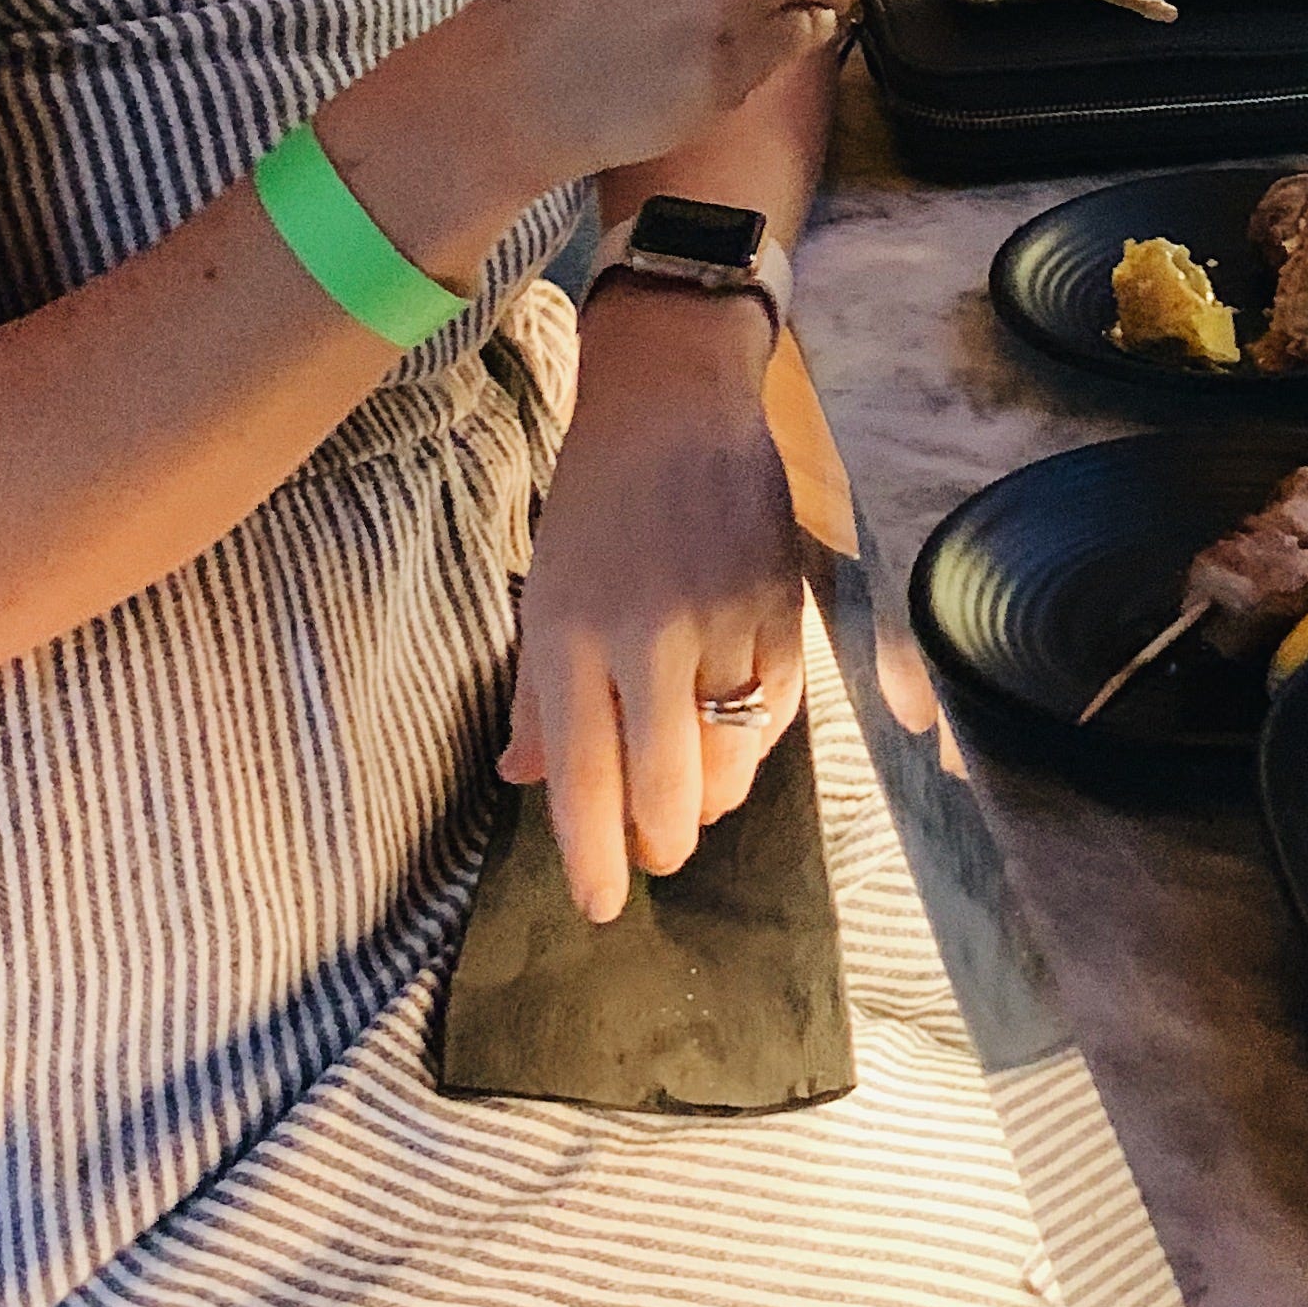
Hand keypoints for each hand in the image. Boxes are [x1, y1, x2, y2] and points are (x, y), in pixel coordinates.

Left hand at [503, 280, 805, 918]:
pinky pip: (776, 706)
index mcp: (571, 633)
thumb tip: (527, 782)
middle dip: (662, 842)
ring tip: (700, 803)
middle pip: (664, 782)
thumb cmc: (598, 502)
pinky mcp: (780, 602)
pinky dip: (758, 740)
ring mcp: (721, 618)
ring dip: (715, 796)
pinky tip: (738, 743)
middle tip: (658, 856)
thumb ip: (539, 693)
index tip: (602, 904)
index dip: (593, 853)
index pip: (582, 774)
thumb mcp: (546, 589)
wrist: (675, 402)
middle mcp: (645, 634)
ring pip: (731, 754)